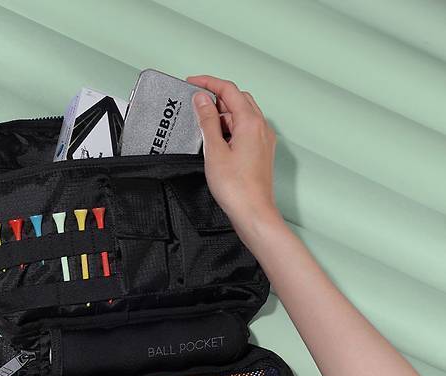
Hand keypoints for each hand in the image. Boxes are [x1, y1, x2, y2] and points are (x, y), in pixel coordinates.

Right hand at [187, 75, 283, 245]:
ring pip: (242, 115)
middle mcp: (261, 128)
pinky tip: (217, 141)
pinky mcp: (260, 152)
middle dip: (217, 98)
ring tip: (203, 126)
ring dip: (223, 115)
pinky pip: (246, 130)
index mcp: (251, 122)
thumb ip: (207, 122)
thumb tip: (202, 100)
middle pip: (238, 99)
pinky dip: (230, 128)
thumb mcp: (214, 151)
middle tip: (196, 104)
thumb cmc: (236, 188)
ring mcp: (263, 140)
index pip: (229, 90)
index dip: (209, 83)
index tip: (192, 82)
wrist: (253, 213)